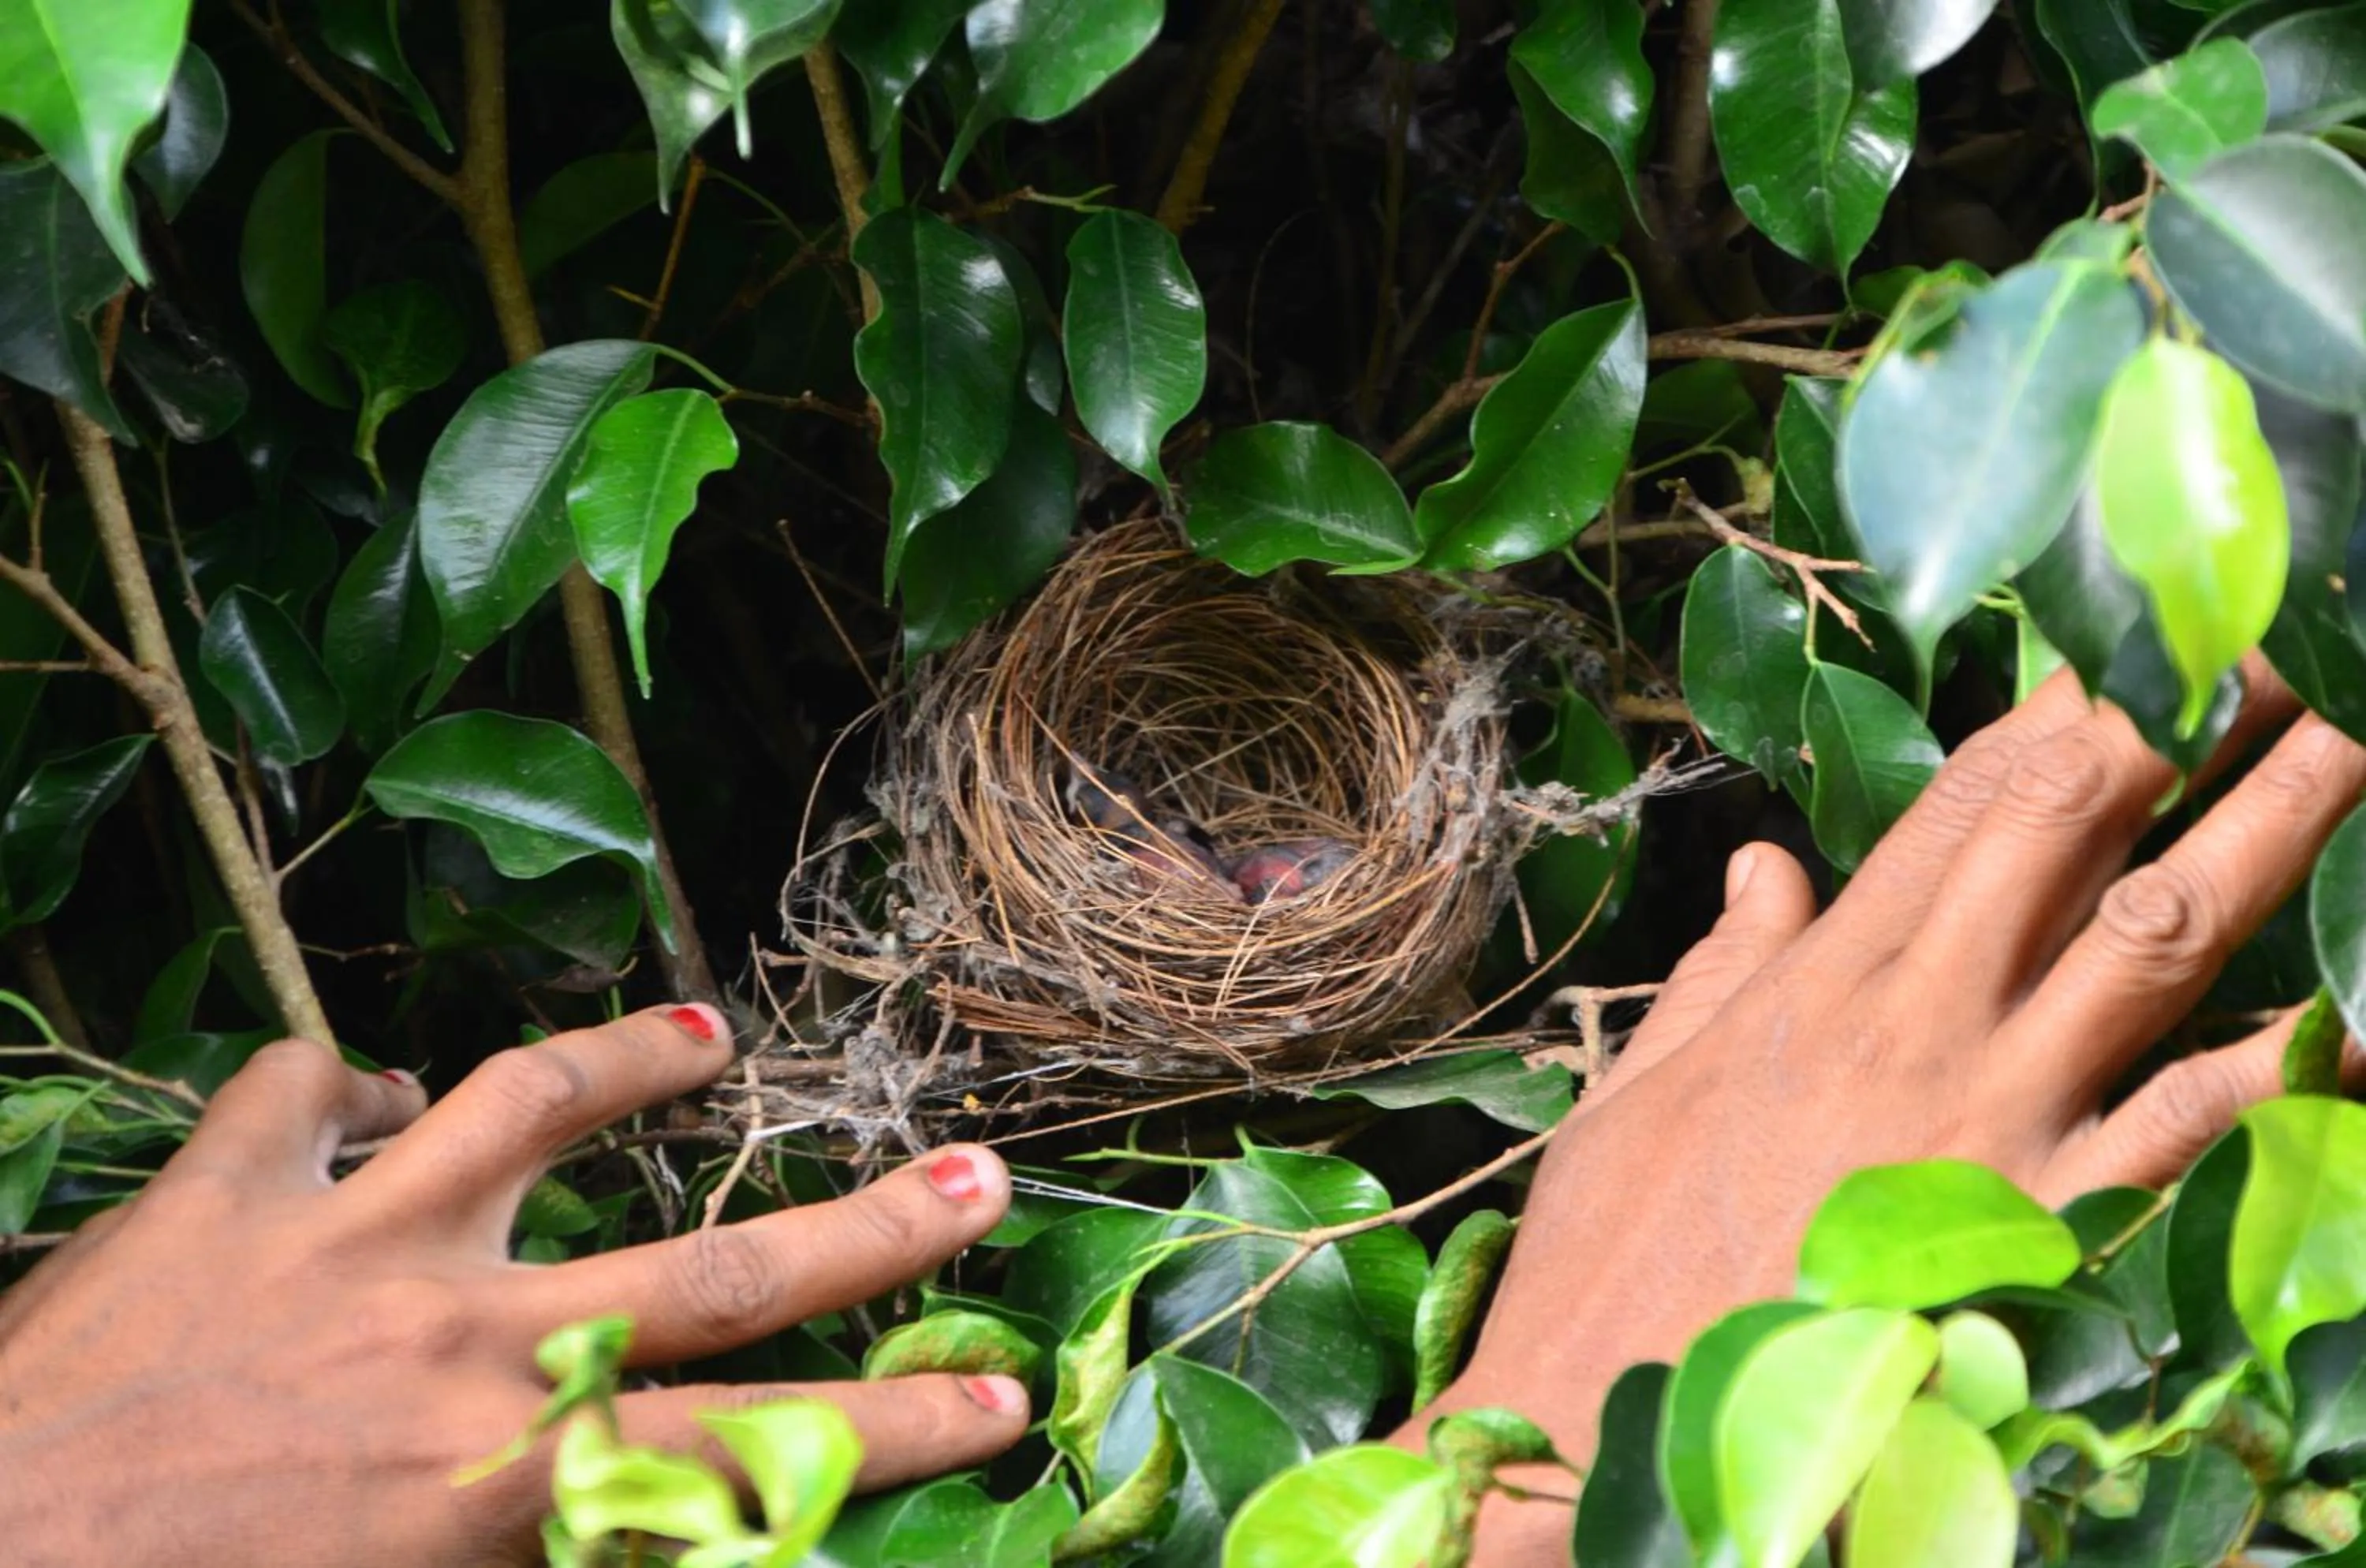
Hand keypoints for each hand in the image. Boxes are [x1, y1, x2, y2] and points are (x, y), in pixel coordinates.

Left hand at [0, 1005, 1027, 1566]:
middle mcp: (453, 1336)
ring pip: (521, 1100)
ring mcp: (339, 1240)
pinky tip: (368, 1089)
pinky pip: (299, 1090)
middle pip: (711, 1272)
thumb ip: (526, 1547)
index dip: (898, 1424)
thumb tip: (639, 1518)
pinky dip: (343, 1084)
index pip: (753, 1454)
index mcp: (495, 1474)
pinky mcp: (215, 1191)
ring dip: (630, 1063)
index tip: (1006, 1396)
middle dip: (869, 1232)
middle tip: (980, 1178)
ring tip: (706, 1037)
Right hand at [1429, 667, 2365, 1562]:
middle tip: (2271, 632)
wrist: (1606, 1407)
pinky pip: (2194, 1129)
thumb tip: (1764, 869)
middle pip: (2074, 828)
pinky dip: (2285, 1070)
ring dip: (2269, 831)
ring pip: (2160, 938)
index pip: (1961, 802)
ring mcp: (1998, 1115)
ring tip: (2350, 741)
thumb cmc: (1616, 1249)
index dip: (2055, 704)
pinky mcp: (2049, 1224)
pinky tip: (2359, 1017)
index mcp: (1823, 978)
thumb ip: (1725, 970)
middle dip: (2179, 718)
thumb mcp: (1647, 1086)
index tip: (2125, 634)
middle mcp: (1925, 1017)